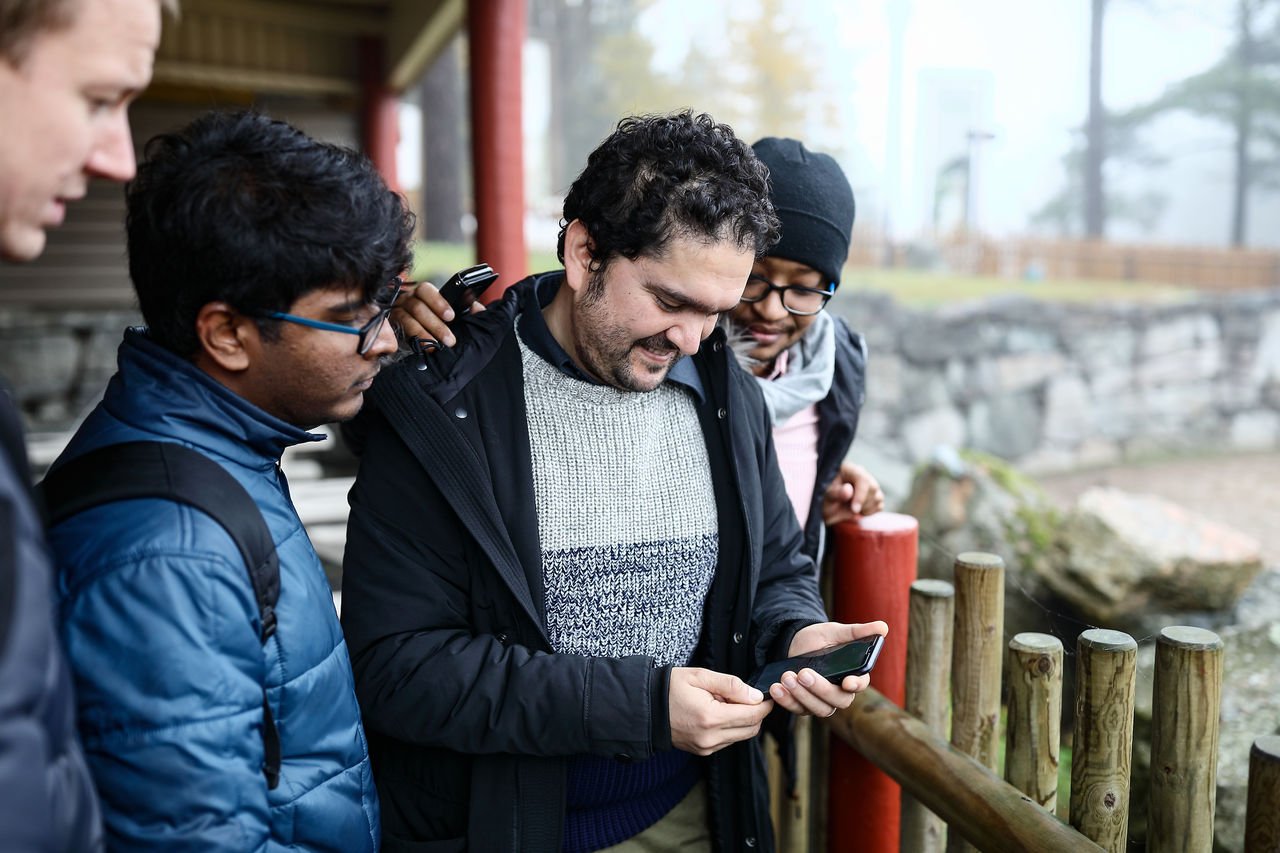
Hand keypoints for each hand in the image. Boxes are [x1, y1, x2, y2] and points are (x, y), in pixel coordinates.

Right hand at [391, 281, 485, 347]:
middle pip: (417, 307)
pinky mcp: (392, 328)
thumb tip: (479, 309)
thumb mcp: (454, 315)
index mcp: (423, 294)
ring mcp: (397, 313)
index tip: (451, 316)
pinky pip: (398, 333)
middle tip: (450, 340)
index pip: (426, 290)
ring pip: (407, 320)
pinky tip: (422, 349)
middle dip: (435, 325)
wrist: (422, 343)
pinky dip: (411, 340)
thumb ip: (467, 309)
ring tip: (436, 347)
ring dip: (423, 335)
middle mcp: (407, 300)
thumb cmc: (440, 324)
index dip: (438, 302)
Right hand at [668, 667, 772, 755]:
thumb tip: (756, 696)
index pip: (752, 715)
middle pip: (751, 729)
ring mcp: (706, 747)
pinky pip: (727, 741)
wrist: (646, 708)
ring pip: (741, 736)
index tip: (766, 694)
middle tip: (746, 695)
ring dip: (742, 720)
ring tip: (724, 703)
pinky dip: (730, 728)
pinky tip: (717, 714)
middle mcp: (710, 738)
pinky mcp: (703, 751)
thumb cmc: (670, 688)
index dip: (764, 704)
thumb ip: (731, 685)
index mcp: (711, 717)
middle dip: (756, 713)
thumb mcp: (700, 676)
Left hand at [767, 621, 888, 717]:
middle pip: (837, 700)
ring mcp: (822, 702)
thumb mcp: (836, 632)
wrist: (795, 643)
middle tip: (802, 673)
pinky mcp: (804, 706)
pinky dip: (786, 700)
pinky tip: (776, 688)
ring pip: (817, 708)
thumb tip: (882, 627)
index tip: (846, 681)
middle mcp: (840, 692)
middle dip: (820, 689)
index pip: (860, 684)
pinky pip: (797, 709)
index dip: (855, 685)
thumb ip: (858, 632)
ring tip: (786, 677)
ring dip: (801, 695)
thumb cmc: (820, 638)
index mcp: (853, 675)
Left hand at [821, 463, 883, 525]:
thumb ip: (837, 493)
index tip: (854, 509)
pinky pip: (880, 505)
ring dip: (866, 508)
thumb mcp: (827, 497)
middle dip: (862, 502)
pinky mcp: (875, 495)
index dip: (861, 495)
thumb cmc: (826, 500)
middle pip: (873, 487)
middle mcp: (861, 473)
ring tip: (852, 508)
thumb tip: (848, 490)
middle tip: (850, 508)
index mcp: (848, 469)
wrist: (829, 510)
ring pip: (878, 497)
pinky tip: (859, 510)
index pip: (862, 478)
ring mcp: (870, 484)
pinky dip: (870, 512)